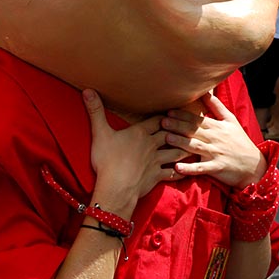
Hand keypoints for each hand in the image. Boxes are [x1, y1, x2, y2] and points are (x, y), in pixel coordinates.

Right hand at [84, 90, 187, 215]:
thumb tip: (87, 90)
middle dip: (178, 130)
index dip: (165, 117)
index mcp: (140, 133)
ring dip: (183, 149)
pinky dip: (179, 172)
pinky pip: (171, 173)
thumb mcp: (100, 133)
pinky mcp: (156, 176)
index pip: (157, 121)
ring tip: (191, 146)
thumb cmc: (107, 160)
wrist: (115, 187)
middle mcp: (151, 145)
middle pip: (170, 134)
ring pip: (175, 152)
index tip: (172, 113)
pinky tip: (183, 171)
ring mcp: (156, 161)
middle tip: (187, 127)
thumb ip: (96, 112)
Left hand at [163, 92, 265, 189]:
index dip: (183, 115)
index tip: (169, 111)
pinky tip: (177, 167)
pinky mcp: (217, 168)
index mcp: (218, 127)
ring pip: (195, 147)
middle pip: (194, 131)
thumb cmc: (240, 142)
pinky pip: (201, 168)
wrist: (254, 165)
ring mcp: (216, 154)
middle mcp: (216, 139)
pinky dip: (189, 168)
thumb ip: (217, 107)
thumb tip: (206, 91)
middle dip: (178, 126)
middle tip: (162, 121)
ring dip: (180, 143)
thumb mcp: (231, 121)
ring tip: (167, 138)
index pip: (198, 119)